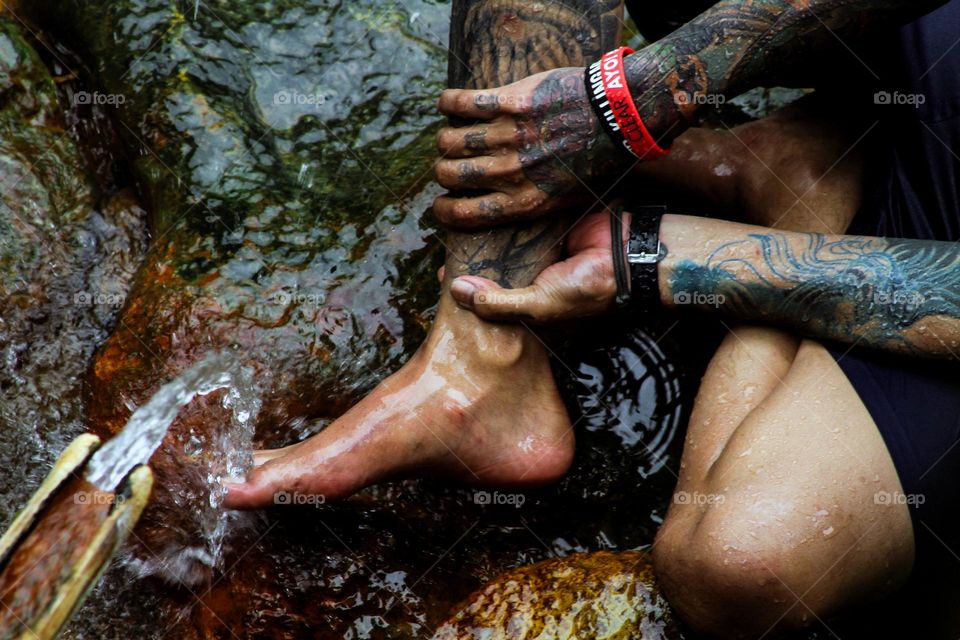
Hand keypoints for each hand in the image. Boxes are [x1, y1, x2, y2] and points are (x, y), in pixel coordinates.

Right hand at [434, 68, 624, 228]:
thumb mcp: (568, 200)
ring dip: (446, 139)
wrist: (618, 117)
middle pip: (450, 174)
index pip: (463, 213)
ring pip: (451, 140)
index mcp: (523, 201)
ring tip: (451, 137)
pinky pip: (462, 103)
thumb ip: (534, 206)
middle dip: (444, 172)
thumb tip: (505, 215)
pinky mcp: (511, 102)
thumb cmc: (596, 161)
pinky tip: (448, 104)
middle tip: (450, 165)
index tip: (441, 203)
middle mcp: (510, 172)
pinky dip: (449, 103)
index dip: (443, 210)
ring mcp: (509, 135)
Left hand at [448, 209, 627, 321]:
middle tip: (448, 251)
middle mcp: (533, 280)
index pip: (492, 302)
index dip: (469, 295)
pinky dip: (505, 218)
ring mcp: (540, 253)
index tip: (445, 280)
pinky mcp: (547, 228)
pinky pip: (521, 223)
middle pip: (496, 272)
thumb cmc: (587, 290)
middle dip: (475, 263)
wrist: (626, 256)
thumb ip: (498, 301)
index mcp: (531, 306)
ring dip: (487, 238)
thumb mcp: (538, 304)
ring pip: (505, 245)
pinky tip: (484, 210)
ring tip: (460, 228)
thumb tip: (457, 291)